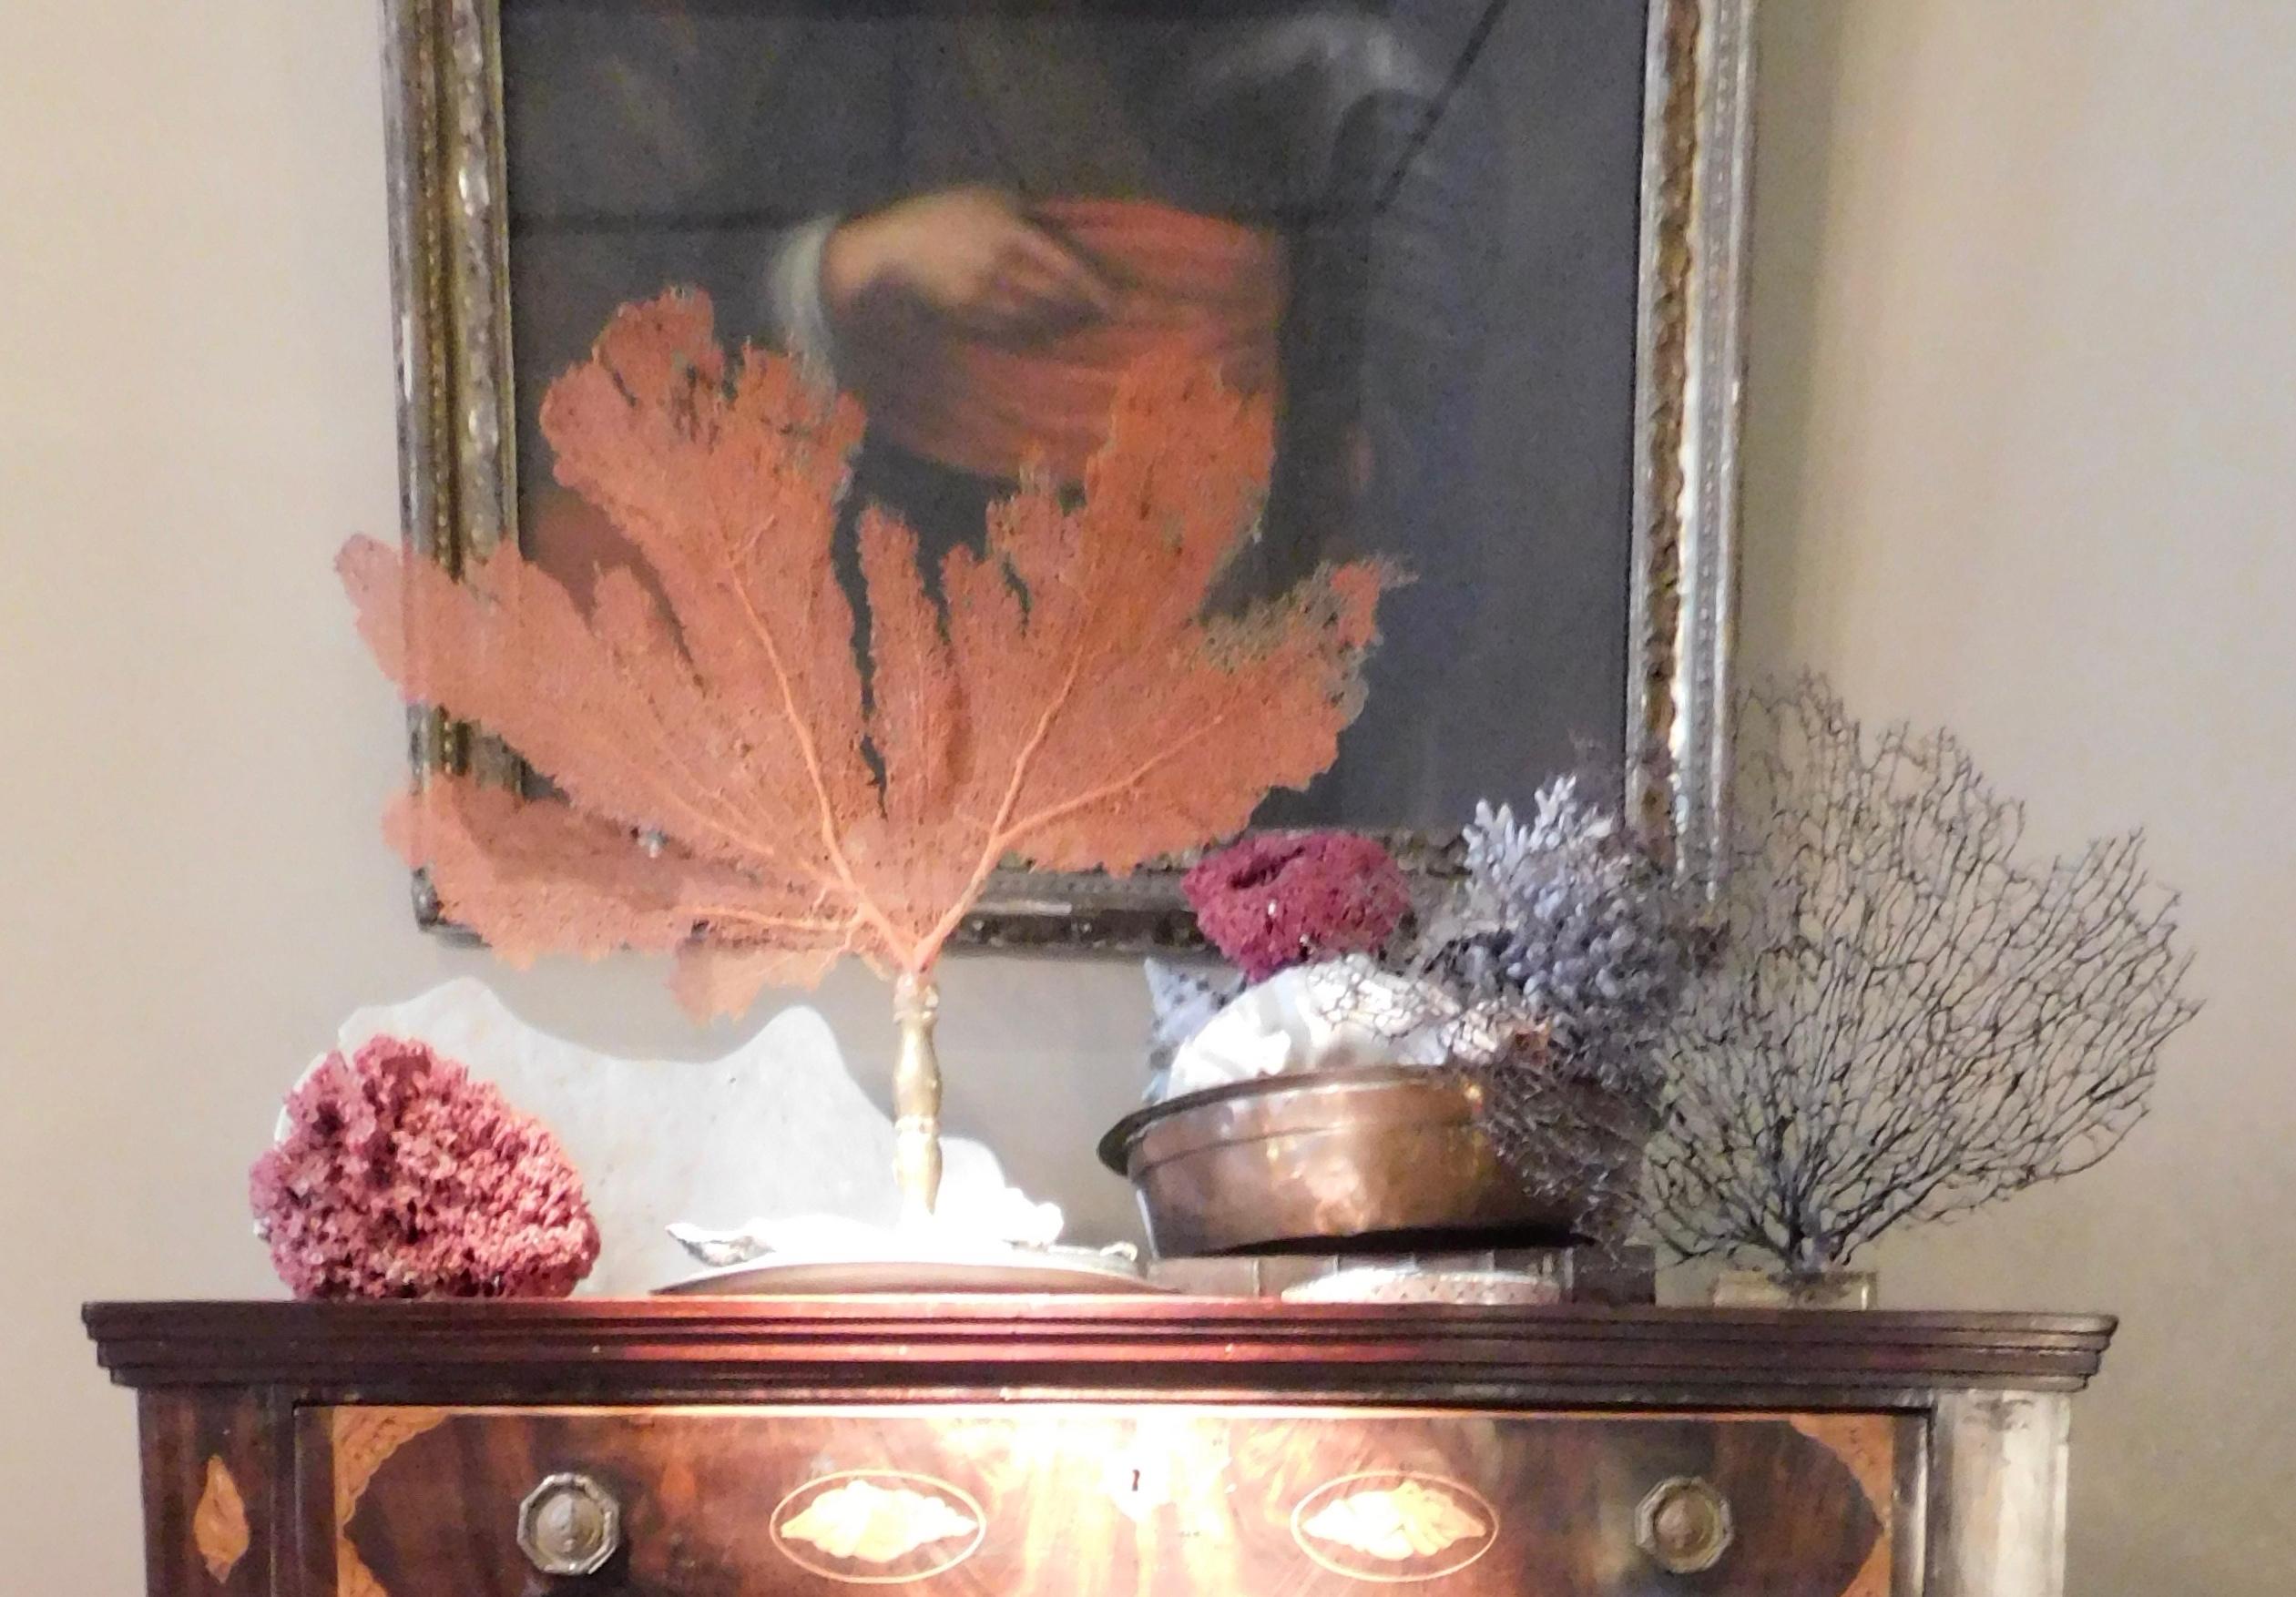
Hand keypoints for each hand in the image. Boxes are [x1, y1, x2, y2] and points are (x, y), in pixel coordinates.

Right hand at [822, 187, 1117, 342]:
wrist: (889, 247)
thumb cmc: (941, 213)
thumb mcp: (987, 196)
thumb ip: (1028, 215)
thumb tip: (1069, 235)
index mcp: (1007, 230)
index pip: (1063, 263)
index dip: (1094, 286)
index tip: (1120, 301)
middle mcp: (999, 267)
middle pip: (1056, 296)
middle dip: (1086, 309)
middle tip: (1113, 317)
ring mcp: (982, 297)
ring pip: (1037, 318)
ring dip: (1065, 325)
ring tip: (1085, 325)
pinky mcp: (967, 319)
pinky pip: (1012, 332)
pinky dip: (1037, 335)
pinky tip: (1050, 334)